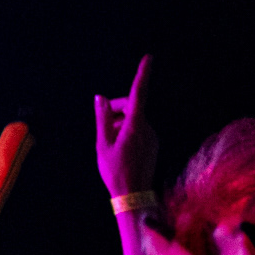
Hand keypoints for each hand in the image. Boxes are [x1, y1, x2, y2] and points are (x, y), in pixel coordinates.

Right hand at [94, 55, 157, 197]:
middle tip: (102, 125)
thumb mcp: (102, 144)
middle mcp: (147, 128)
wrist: (133, 196)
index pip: (138, 94)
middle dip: (116, 110)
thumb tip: (101, 98)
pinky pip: (139, 131)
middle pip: (131, 107)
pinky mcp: (153, 145)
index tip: (148, 58)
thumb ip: (102, 119)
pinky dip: (127, 133)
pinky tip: (118, 150)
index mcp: (135, 126)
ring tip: (109, 143)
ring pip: (134, 120)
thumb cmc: (115, 171)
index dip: (142, 74)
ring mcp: (152, 137)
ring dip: (120, 124)